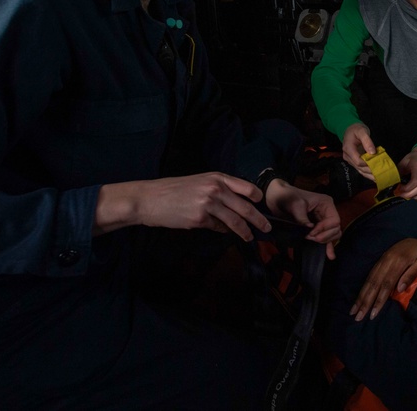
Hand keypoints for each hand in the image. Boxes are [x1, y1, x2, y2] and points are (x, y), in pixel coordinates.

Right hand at [95, 172, 271, 240]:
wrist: (149, 199)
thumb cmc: (173, 190)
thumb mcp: (199, 182)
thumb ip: (219, 191)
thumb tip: (236, 207)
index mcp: (217, 177)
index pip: (247, 188)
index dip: (257, 199)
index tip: (262, 206)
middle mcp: (216, 189)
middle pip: (246, 207)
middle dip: (259, 220)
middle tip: (267, 228)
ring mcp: (208, 204)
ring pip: (235, 221)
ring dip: (245, 232)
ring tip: (250, 238)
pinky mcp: (199, 219)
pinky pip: (218, 228)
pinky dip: (222, 231)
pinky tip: (223, 233)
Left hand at [266, 179, 342, 258]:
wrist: (278, 198)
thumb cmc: (288, 197)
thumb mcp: (295, 205)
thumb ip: (302, 218)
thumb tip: (309, 230)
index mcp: (326, 203)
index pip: (334, 220)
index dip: (324, 229)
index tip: (311, 233)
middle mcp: (327, 212)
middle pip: (335, 228)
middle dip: (324, 235)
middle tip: (310, 238)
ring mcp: (322, 220)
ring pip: (333, 234)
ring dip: (325, 240)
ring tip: (314, 241)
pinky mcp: (317, 228)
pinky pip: (326, 237)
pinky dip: (328, 246)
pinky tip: (330, 255)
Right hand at [342, 122, 376, 181]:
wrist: (349, 129)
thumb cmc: (356, 129)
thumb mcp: (362, 131)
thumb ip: (367, 141)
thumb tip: (372, 152)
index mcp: (348, 149)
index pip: (358, 161)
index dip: (368, 164)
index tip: (378, 163)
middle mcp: (347, 156)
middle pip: (359, 167)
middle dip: (371, 171)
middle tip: (382, 173)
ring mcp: (350, 160)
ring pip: (360, 170)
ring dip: (370, 175)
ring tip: (380, 178)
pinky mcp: (353, 161)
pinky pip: (360, 169)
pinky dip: (367, 173)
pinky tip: (375, 177)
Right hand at [351, 238, 416, 320]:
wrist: (416, 237)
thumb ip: (411, 274)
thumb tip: (400, 289)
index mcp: (397, 263)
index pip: (386, 285)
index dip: (379, 300)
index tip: (373, 314)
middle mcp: (386, 262)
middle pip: (373, 284)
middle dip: (365, 302)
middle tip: (357, 317)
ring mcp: (381, 261)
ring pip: (369, 281)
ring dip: (361, 296)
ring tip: (353, 310)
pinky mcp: (380, 261)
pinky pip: (369, 276)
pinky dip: (363, 288)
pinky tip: (359, 297)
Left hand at [396, 149, 416, 199]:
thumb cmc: (410, 159)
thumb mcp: (402, 164)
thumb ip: (398, 174)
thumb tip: (392, 185)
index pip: (415, 181)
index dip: (407, 188)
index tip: (400, 189)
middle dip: (409, 194)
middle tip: (401, 195)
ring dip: (415, 197)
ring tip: (406, 197)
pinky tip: (413, 196)